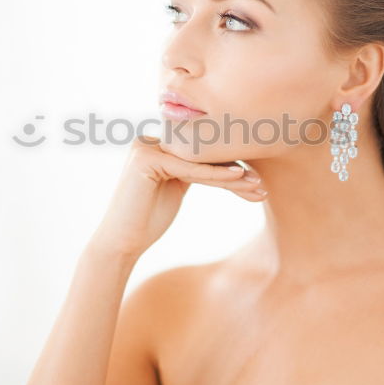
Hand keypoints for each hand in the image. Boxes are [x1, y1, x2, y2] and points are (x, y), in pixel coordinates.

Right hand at [88, 134, 264, 258]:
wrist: (121, 244)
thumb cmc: (148, 221)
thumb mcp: (176, 187)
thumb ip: (191, 169)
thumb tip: (222, 159)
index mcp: (155, 143)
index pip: (199, 151)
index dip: (228, 165)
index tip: (256, 180)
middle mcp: (148, 140)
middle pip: (201, 153)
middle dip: (234, 170)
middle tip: (262, 185)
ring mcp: (145, 146)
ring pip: (199, 160)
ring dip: (232, 174)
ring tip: (258, 186)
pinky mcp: (145, 158)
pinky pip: (189, 168)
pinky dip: (215, 175)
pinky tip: (239, 179)